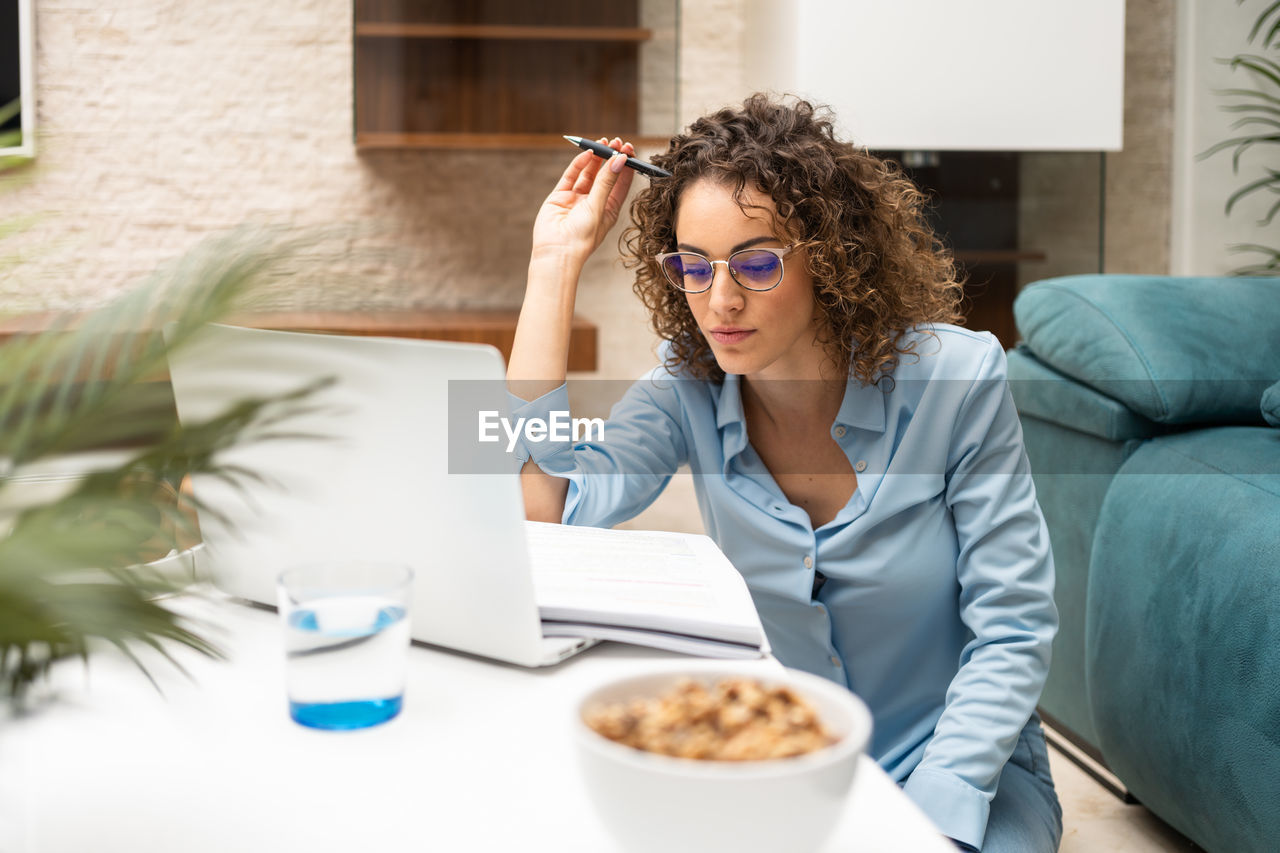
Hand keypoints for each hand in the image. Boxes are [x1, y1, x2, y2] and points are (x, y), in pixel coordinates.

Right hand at [530, 137, 635, 267]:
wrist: (556, 252)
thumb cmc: (582, 237)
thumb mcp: (599, 207)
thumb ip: (607, 181)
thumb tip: (620, 159)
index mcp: (609, 209)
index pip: (621, 183)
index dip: (626, 166)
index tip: (630, 149)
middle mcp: (594, 202)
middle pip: (605, 175)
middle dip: (612, 158)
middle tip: (617, 142)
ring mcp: (577, 198)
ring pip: (589, 173)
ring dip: (597, 158)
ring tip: (604, 143)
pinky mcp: (561, 196)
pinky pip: (571, 176)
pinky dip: (579, 164)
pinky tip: (588, 153)